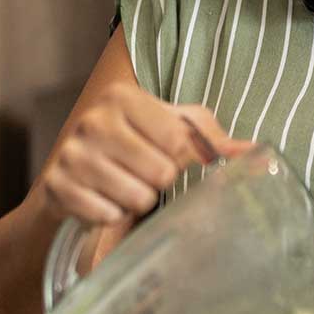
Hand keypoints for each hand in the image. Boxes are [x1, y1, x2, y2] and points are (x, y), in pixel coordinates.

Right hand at [41, 83, 252, 224]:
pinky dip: (114, 215)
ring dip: (138, 200)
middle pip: (160, 171)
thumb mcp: (171, 128)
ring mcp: (72, 155)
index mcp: (122, 98)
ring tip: (126, 186)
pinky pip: (108, 215)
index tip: (168, 154)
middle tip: (144, 174)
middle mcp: (93, 121)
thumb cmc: (134, 143)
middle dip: (160, 181)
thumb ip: (211, 136)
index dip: (181, 157)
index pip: (176, 139)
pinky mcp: (57, 187)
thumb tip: (256, 152)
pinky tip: (106, 199)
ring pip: (137, 197)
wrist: (74, 170)